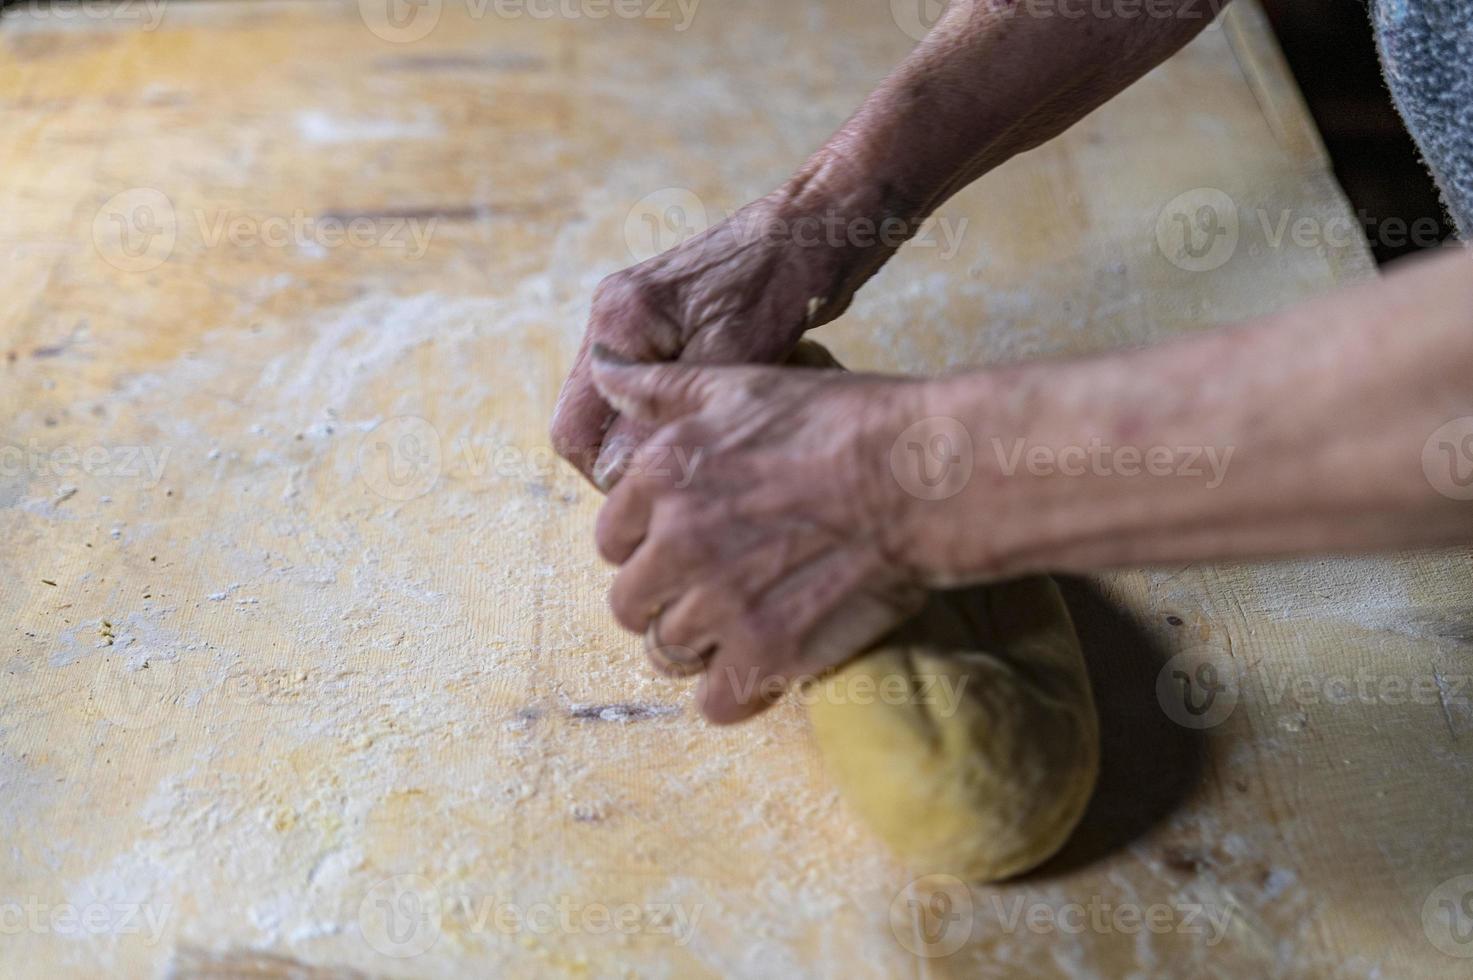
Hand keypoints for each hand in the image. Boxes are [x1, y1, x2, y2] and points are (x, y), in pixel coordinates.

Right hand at [551, 194, 845, 488]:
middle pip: (584, 423)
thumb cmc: (780, 287)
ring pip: (612, 410)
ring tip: (702, 445)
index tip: (664, 491)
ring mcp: (629, 319)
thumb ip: (666, 413)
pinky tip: (711, 415)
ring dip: (649, 437)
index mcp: (617, 322)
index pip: (575, 432)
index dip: (613, 476)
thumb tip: (618, 473)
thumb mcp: (729, 358)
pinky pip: (641, 388)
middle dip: (626, 461)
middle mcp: (609, 317)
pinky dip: (667, 412)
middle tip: (683, 479)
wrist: (813, 232)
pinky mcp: (657, 323)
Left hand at [588, 347, 935, 722]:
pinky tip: (762, 668)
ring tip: (743, 627)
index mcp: (662, 478)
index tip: (683, 549)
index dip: (647, 548)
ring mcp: (721, 603)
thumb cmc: (840, 422)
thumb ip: (663, 387)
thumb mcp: (741, 385)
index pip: (611, 542)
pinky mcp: (768, 653)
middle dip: (664, 602)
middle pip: (631, 604)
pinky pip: (717, 702)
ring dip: (700, 647)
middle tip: (712, 592)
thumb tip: (606, 370)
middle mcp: (679, 542)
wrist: (920, 477)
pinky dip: (735, 693)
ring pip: (668, 654)